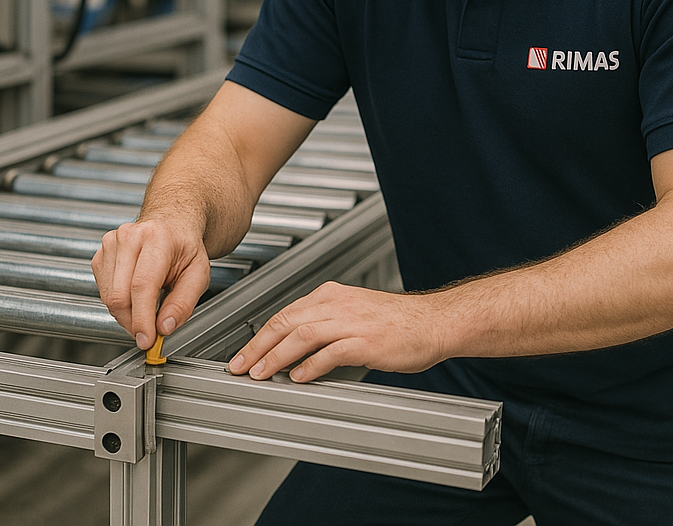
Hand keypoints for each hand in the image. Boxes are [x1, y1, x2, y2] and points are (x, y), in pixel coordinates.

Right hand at [92, 218, 211, 348]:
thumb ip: (183, 303)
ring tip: (148, 306)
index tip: (147, 340)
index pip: (142, 286)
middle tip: (150, 331)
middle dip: (134, 322)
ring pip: (109, 297)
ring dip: (127, 314)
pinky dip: (119, 303)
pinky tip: (135, 294)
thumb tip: (164, 327)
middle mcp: (129, 237)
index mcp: (157, 237)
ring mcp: (111, 244)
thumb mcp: (198, 273)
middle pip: (120, 295)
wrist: (172, 222)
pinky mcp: (100, 255)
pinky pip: (103, 292)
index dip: (142, 319)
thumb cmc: (185, 246)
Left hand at [227, 281, 447, 382]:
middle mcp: (338, 303)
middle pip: (286, 321)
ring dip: (276, 356)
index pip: (285, 313)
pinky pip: (331, 351)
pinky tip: (299, 377)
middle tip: (240, 367)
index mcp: (332, 295)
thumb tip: (294, 351)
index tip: (245, 354)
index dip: (261, 336)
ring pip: (302, 334)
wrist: (432, 322)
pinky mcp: (367, 341)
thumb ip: (325, 327)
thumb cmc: (397, 322)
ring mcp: (353, 321)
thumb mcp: (354, 313)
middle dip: (258, 346)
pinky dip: (311, 365)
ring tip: (261, 374)